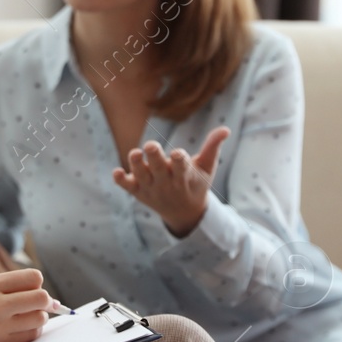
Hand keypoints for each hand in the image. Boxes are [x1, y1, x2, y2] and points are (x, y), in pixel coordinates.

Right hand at [0, 268, 52, 341]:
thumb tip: (35, 294)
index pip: (32, 277)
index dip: (36, 284)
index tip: (31, 290)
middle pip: (41, 297)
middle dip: (43, 302)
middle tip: (36, 306)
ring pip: (40, 319)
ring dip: (37, 319)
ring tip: (24, 320)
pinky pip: (29, 337)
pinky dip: (30, 334)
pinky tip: (17, 332)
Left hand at [112, 126, 229, 236]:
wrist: (184, 213)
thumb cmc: (197, 183)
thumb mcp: (208, 167)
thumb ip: (214, 147)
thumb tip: (225, 128)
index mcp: (184, 177)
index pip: (182, 167)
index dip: (179, 160)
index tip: (178, 153)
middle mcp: (166, 183)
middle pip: (158, 169)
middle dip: (154, 157)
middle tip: (151, 144)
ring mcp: (151, 188)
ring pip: (141, 176)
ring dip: (136, 165)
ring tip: (135, 153)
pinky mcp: (138, 191)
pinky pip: (127, 187)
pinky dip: (121, 181)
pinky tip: (116, 172)